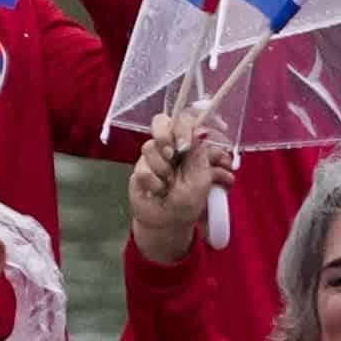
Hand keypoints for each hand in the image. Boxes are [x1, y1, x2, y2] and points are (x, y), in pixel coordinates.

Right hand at [123, 97, 226, 266]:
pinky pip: (142, 170)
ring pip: (149, 148)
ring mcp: (152, 157)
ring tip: (169, 184)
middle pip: (160, 122)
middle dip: (164, 136)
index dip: (181, 126)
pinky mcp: (139, 170)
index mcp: (188, 144)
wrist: (169, 220)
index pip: (183, 120)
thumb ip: (199, 152)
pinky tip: (159, 191)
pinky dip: (154, 184)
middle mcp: (169, 146)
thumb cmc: (189, 200)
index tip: (185, 143)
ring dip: (162, 170)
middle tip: (170, 153)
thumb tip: (200, 131)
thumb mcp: (202, 176)